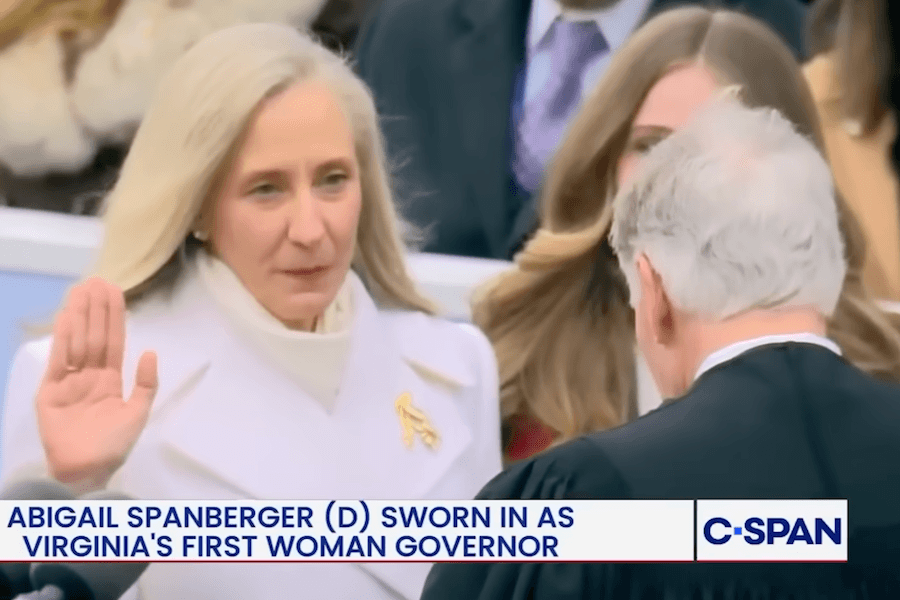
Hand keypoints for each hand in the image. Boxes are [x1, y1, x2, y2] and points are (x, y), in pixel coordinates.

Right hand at [36, 278, 157, 492]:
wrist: (88, 471)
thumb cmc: (114, 445)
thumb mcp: (138, 412)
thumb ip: (146, 382)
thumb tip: (150, 351)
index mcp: (110, 380)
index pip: (113, 341)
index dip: (113, 317)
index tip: (114, 291)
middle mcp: (89, 375)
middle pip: (93, 336)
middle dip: (95, 309)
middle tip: (97, 280)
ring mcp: (69, 381)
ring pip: (76, 343)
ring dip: (79, 316)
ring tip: (81, 291)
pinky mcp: (50, 391)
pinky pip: (59, 360)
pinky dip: (63, 339)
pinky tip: (67, 317)